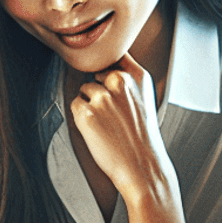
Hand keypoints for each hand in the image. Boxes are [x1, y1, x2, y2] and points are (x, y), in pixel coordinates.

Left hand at [70, 53, 172, 203]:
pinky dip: (81, 116)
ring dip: (90, 104)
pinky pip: (75, 104)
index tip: (109, 80)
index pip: (112, 56)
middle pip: (96, 75)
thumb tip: (104, 64)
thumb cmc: (143, 134)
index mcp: (137, 76)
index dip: (108, 70)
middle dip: (100, 91)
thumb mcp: (146, 97)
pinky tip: (98, 129)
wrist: (142, 166)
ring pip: (85, 90)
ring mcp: (102, 97)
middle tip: (114, 115)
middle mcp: (119, 82)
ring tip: (108, 124)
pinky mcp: (85, 113)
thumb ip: (128, 76)